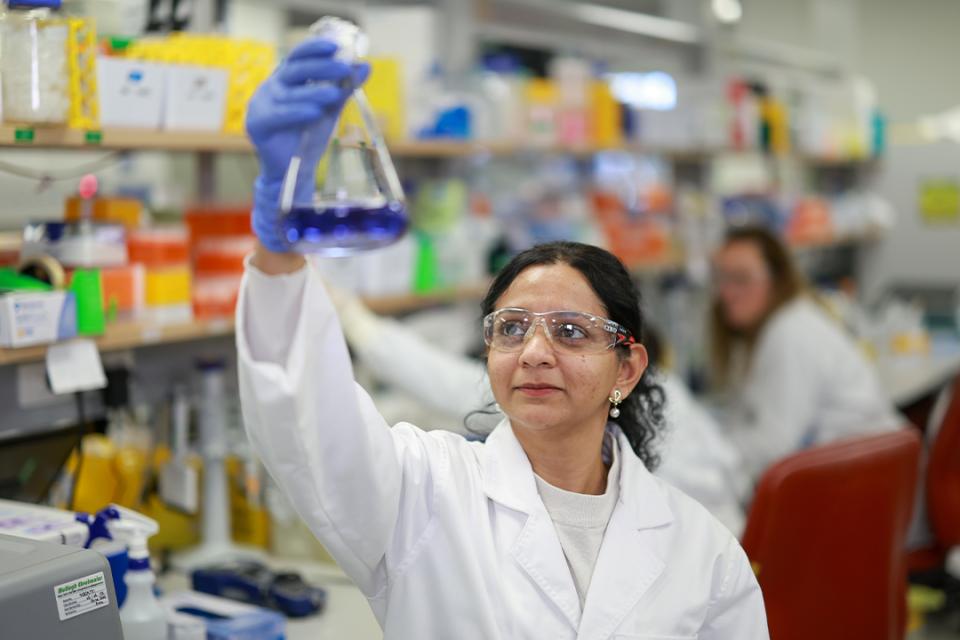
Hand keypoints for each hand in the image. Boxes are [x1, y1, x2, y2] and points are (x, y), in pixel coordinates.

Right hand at [246, 38, 369, 252]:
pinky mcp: (257, 124)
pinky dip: (297, 113)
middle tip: (343, 68)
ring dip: (313, 92)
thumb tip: (365, 66)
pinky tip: (314, 112)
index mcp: (286, 80)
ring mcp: (261, 104)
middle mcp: (271, 88)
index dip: (314, 48)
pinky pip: (279, 115)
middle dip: (321, 68)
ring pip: (289, 94)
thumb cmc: (308, 137)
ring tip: (334, 94)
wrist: (294, 170)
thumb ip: (344, 88)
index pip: (297, 56)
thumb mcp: (330, 109)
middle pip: (294, 71)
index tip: (336, 46)